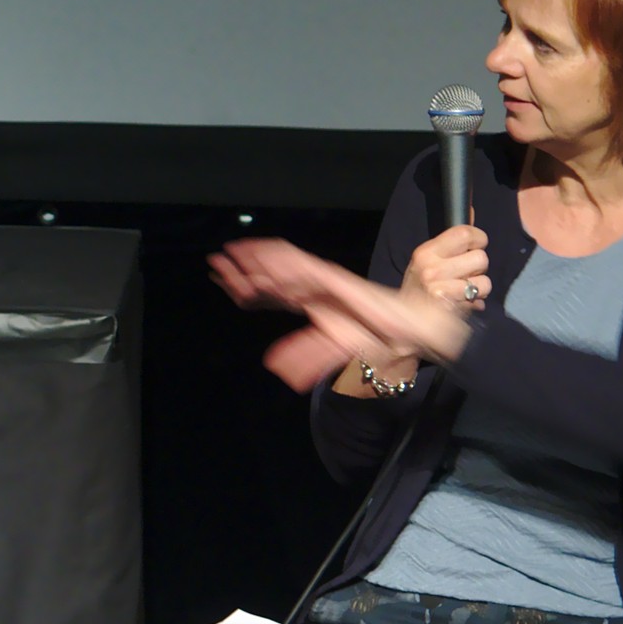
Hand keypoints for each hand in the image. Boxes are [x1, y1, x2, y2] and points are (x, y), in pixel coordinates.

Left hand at [208, 237, 473, 390]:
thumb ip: (305, 357)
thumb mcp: (333, 350)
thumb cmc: (376, 337)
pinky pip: (302, 265)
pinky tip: (259, 255)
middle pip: (269, 277)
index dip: (244, 289)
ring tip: (228, 255)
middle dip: (241, 270)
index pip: (270, 294)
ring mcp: (323, 280)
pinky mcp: (334, 278)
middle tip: (213, 263)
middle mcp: (313, 288)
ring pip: (282, 266)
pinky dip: (280, 260)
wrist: (409, 329)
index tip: (220, 282)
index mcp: (311, 302)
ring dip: (255, 260)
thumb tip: (276, 369)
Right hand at [406, 224, 489, 313]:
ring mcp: (440, 291)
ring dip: (479, 287)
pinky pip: (478, 300)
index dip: (478, 238)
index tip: (476, 244)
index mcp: (426, 252)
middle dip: (478, 267)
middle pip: (481, 258)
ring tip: (465, 289)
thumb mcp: (428, 257)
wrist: (404, 318)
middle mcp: (432, 270)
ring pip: (484, 283)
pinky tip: (461, 301)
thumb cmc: (419, 284)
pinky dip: (474, 302)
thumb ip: (451, 239)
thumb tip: (470, 211)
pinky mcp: (449, 309)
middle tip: (466, 272)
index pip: (465, 233)